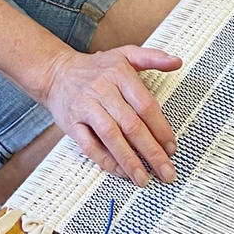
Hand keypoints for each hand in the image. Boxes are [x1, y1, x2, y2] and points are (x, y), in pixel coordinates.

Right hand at [42, 45, 183, 185]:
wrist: (56, 73)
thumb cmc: (95, 68)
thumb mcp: (125, 54)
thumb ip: (152, 57)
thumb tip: (177, 62)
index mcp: (119, 73)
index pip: (145, 105)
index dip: (160, 128)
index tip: (171, 147)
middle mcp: (103, 90)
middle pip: (131, 124)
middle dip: (151, 151)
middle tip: (166, 170)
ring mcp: (86, 107)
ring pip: (111, 136)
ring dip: (129, 160)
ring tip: (144, 178)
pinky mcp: (72, 124)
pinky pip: (90, 146)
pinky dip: (106, 161)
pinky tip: (121, 172)